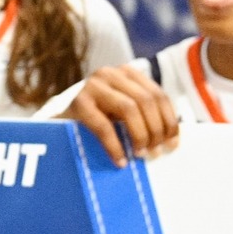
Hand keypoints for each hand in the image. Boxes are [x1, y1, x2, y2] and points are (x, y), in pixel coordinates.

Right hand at [63, 65, 180, 167]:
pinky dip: (115, 146)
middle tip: (155, 152)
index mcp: (127, 73)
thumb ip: (145, 116)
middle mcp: (110, 74)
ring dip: (139, 135)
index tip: (172, 144)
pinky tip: (120, 160)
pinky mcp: (78, 102)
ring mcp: (92, 85)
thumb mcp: (124, 112)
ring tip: (140, 154)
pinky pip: (104, 126)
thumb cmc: (99, 120)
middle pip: (146, 100)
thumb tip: (171, 142)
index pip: (158, 95)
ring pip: (129, 108)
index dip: (169, 121)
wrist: (60, 123)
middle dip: (155, 130)